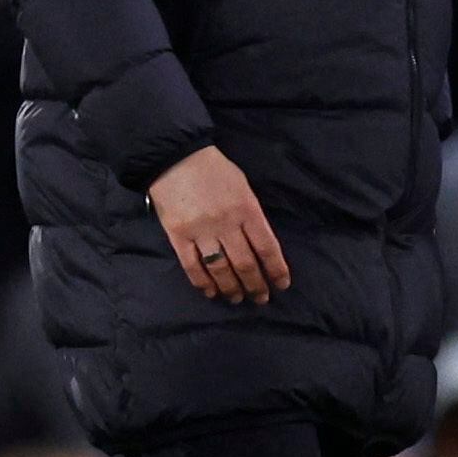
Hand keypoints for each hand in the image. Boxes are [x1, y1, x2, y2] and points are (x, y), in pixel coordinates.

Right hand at [149, 145, 289, 303]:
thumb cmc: (215, 171)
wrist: (176, 157)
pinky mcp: (178, 236)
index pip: (267, 247)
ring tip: (237, 298)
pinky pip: (192, 266)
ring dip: (231, 288)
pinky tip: (211, 292)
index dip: (276, 270)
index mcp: (247, 209)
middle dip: (255, 285)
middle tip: (261, 298)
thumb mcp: (243, 187)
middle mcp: (226, 223)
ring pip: (220, 269)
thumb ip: (252, 215)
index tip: (282, 284)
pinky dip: (203, 282)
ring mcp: (201, 231)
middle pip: (245, 263)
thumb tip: (261, 246)